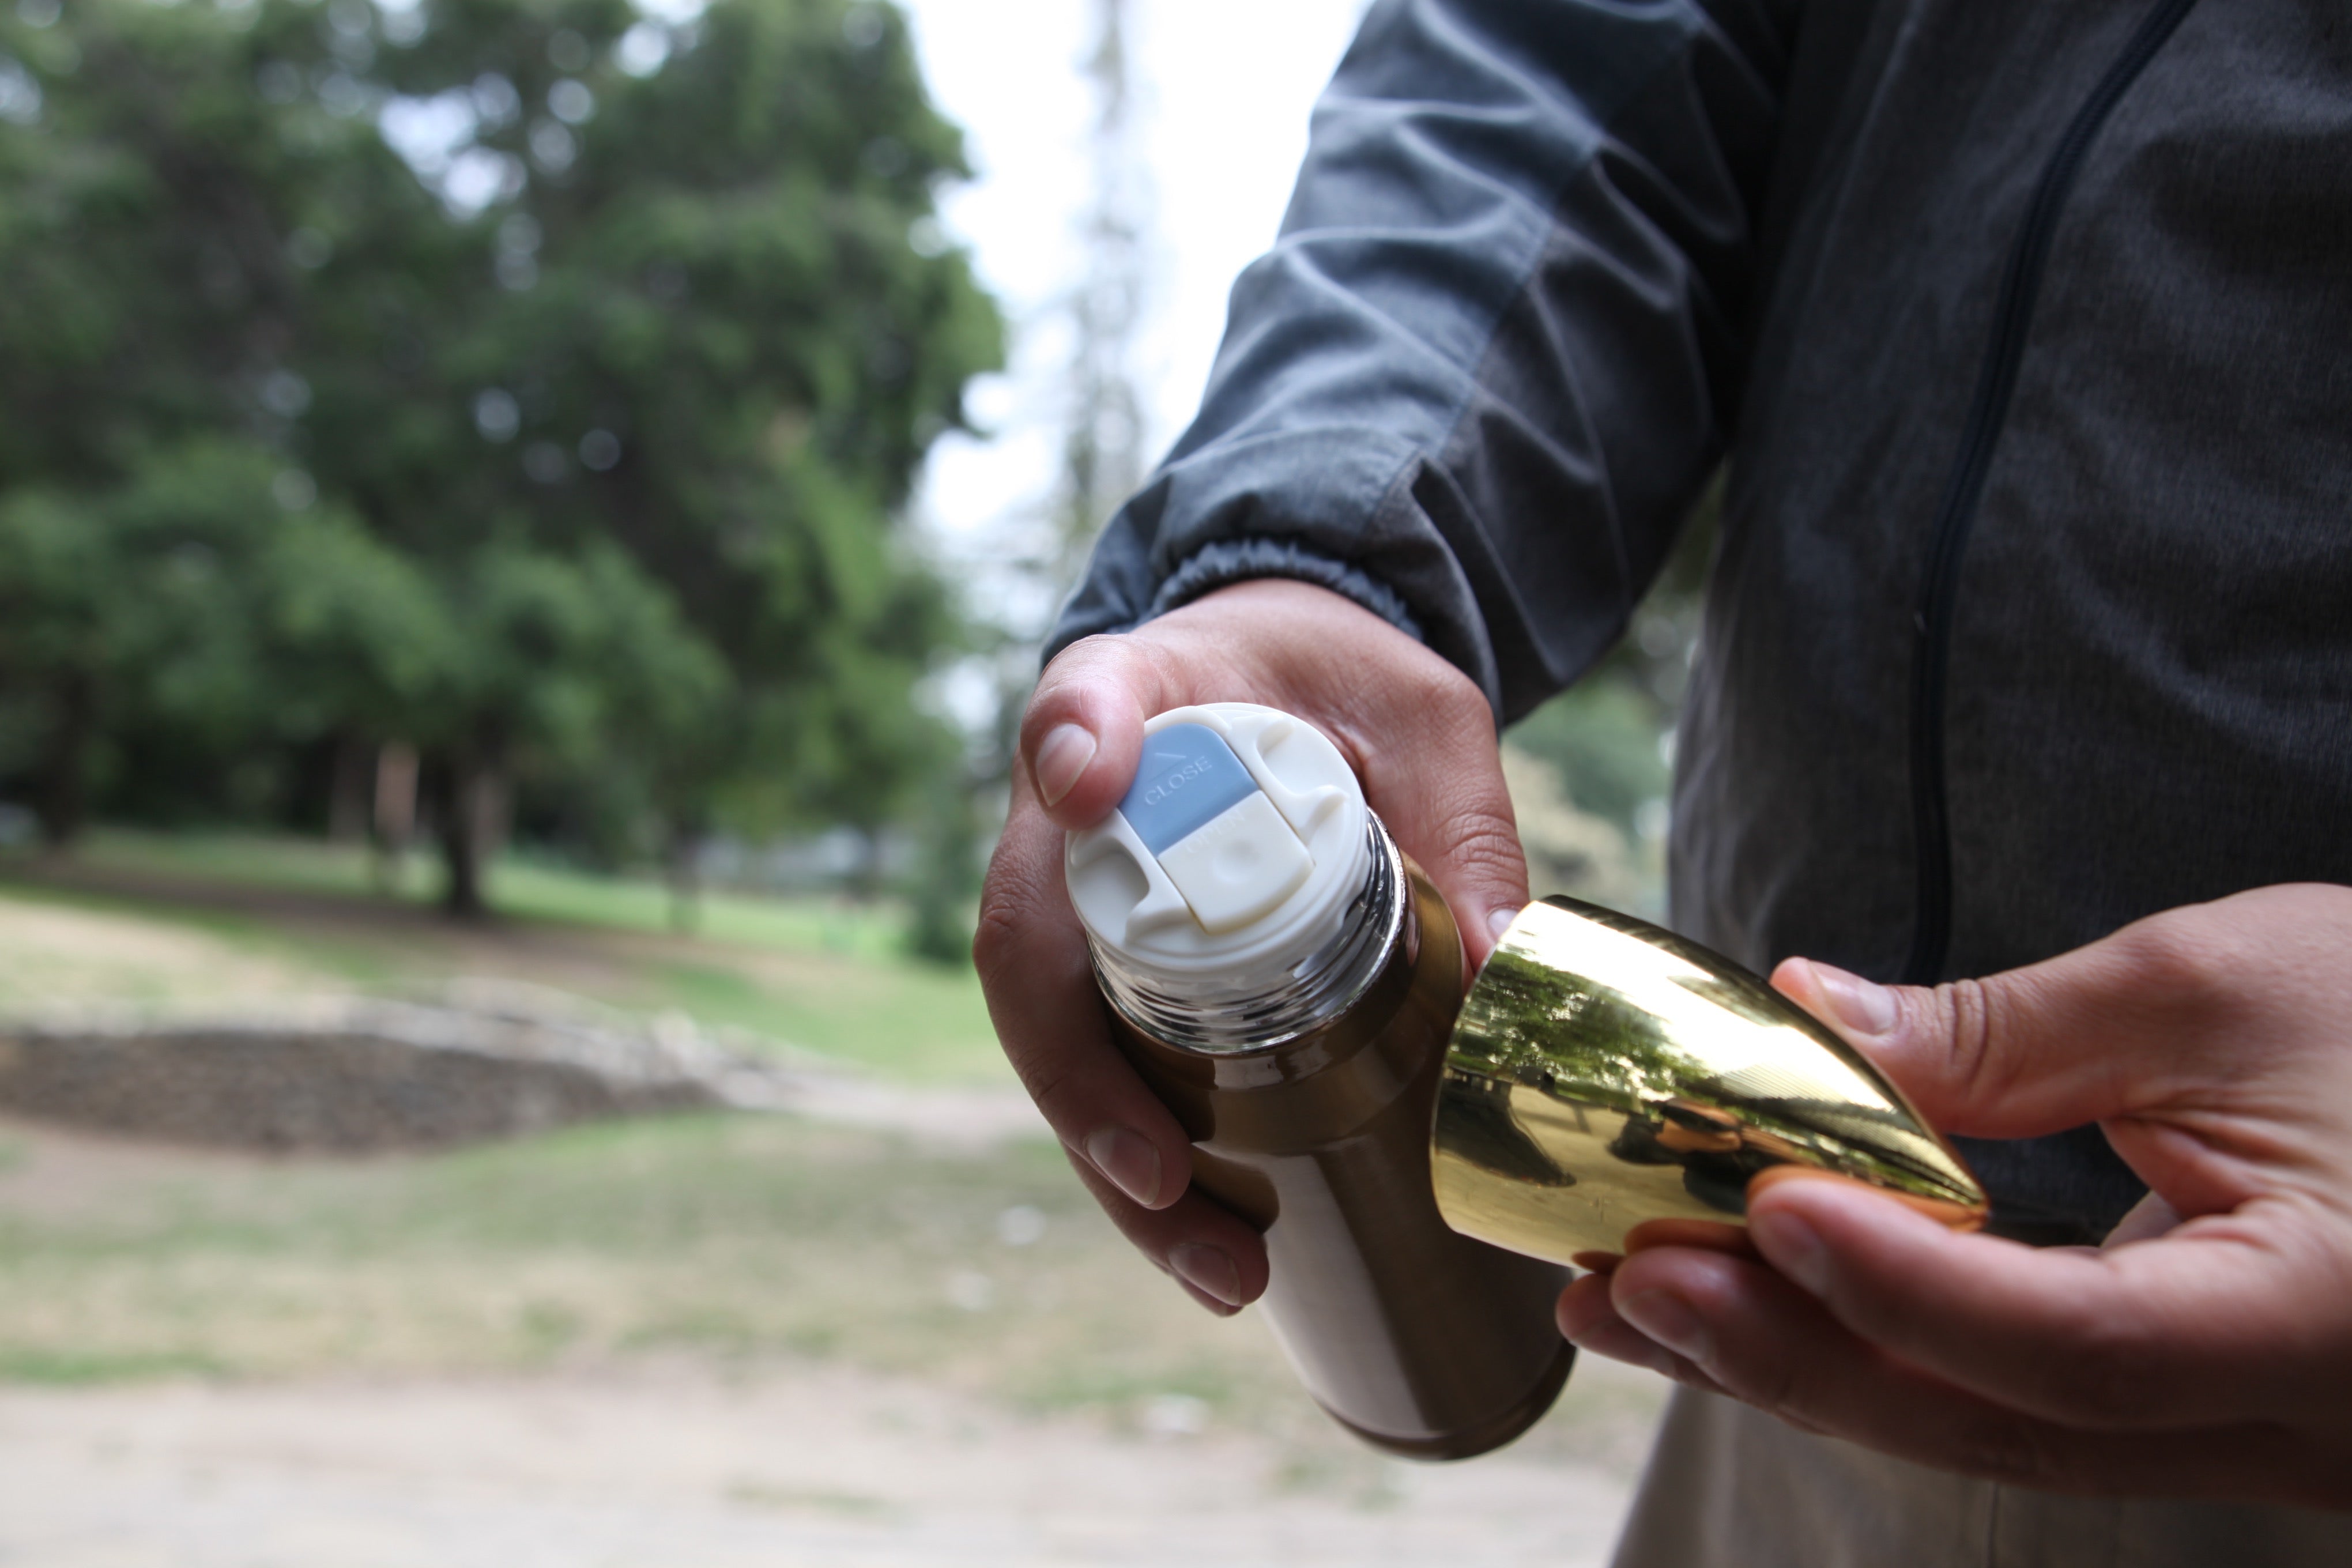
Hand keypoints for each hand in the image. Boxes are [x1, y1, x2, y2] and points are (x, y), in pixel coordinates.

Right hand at [975, 579, 1526, 1314]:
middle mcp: (1073, 801)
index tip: (1086, 780)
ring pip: (1049, 1031)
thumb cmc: (1347, 687)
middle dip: (1081, 1074)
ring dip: (1111, 1158)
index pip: (1082, 702)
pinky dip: (1140, 1158)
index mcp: (1145, 692)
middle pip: (1029, 934)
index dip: (1074, 743)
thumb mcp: (1428, 720)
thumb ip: (1466, 815)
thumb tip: (1506, 954)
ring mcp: (1072, 893)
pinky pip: (1094, 1065)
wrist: (1291, 683)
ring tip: (1219, 1271)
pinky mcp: (1099, 964)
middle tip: (1164, 1178)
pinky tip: (1212, 1244)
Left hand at [1558, 883, 2351, 1506]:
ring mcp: (2241, 1439)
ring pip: (1990, 1434)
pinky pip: (2014, 1410)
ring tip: (1634, 1300)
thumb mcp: (2225, 987)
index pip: (2082, 1346)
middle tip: (1623, 1280)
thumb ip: (2012, 1029)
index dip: (1906, 1286)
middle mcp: (2287, 1428)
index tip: (1758, 1205)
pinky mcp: (2194, 1412)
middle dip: (1794, 1352)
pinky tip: (1759, 1306)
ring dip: (1804, 1364)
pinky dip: (1879, 1354)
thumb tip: (1809, 1018)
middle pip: (2001, 1422)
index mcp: (2324, 1323)